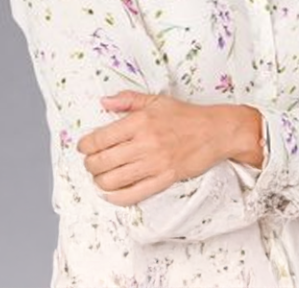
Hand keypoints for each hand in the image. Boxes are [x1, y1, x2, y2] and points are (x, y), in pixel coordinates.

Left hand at [76, 90, 225, 206]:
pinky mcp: (164, 179)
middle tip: (90, 163)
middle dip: (90, 165)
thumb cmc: (185, 115)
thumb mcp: (156, 100)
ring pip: (114, 180)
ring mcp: (154, 163)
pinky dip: (116, 198)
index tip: (83, 147)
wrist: (214, 131)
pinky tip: (110, 194)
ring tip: (100, 177)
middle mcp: (145, 143)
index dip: (86, 145)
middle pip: (103, 161)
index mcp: (140, 121)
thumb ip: (128, 100)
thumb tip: (104, 101)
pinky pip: (134, 194)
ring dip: (100, 181)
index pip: (101, 138)